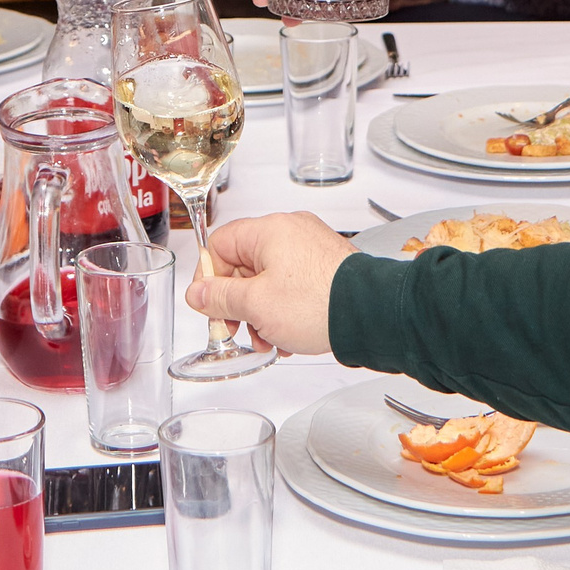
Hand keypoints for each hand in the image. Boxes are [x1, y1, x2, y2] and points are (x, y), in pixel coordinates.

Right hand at [185, 212, 356, 357]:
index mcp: (269, 230)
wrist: (371, 314)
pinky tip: (289, 335)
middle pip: (244, 265)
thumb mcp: (256, 304)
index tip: (210, 305)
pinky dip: (285, 309)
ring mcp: (312, 249)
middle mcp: (291, 231)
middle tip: (237, 329)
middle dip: (239, 304)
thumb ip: (220, 297)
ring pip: (269, 279)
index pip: (219, 244)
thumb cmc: (320, 303)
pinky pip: (293, 285)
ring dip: (262, 312)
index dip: (209, 278)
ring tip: (269, 339)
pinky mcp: (327, 267)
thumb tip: (197, 293)